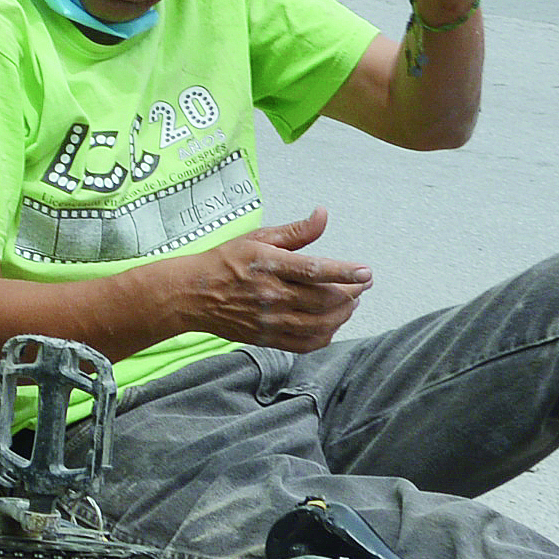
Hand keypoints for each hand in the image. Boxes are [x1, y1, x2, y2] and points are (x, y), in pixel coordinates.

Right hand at [176, 207, 373, 353]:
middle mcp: (270, 295)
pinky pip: (306, 343)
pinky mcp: (267, 338)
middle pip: (323, 300)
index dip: (344, 272)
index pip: (314, 270)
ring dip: (342, 314)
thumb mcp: (258, 238)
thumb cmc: (225, 262)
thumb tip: (323, 215)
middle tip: (362, 284)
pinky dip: (326, 335)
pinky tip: (332, 322)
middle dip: (351, 293)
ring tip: (350, 302)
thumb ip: (296, 231)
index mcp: (269, 265)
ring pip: (319, 324)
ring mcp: (269, 320)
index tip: (366, 272)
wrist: (192, 294)